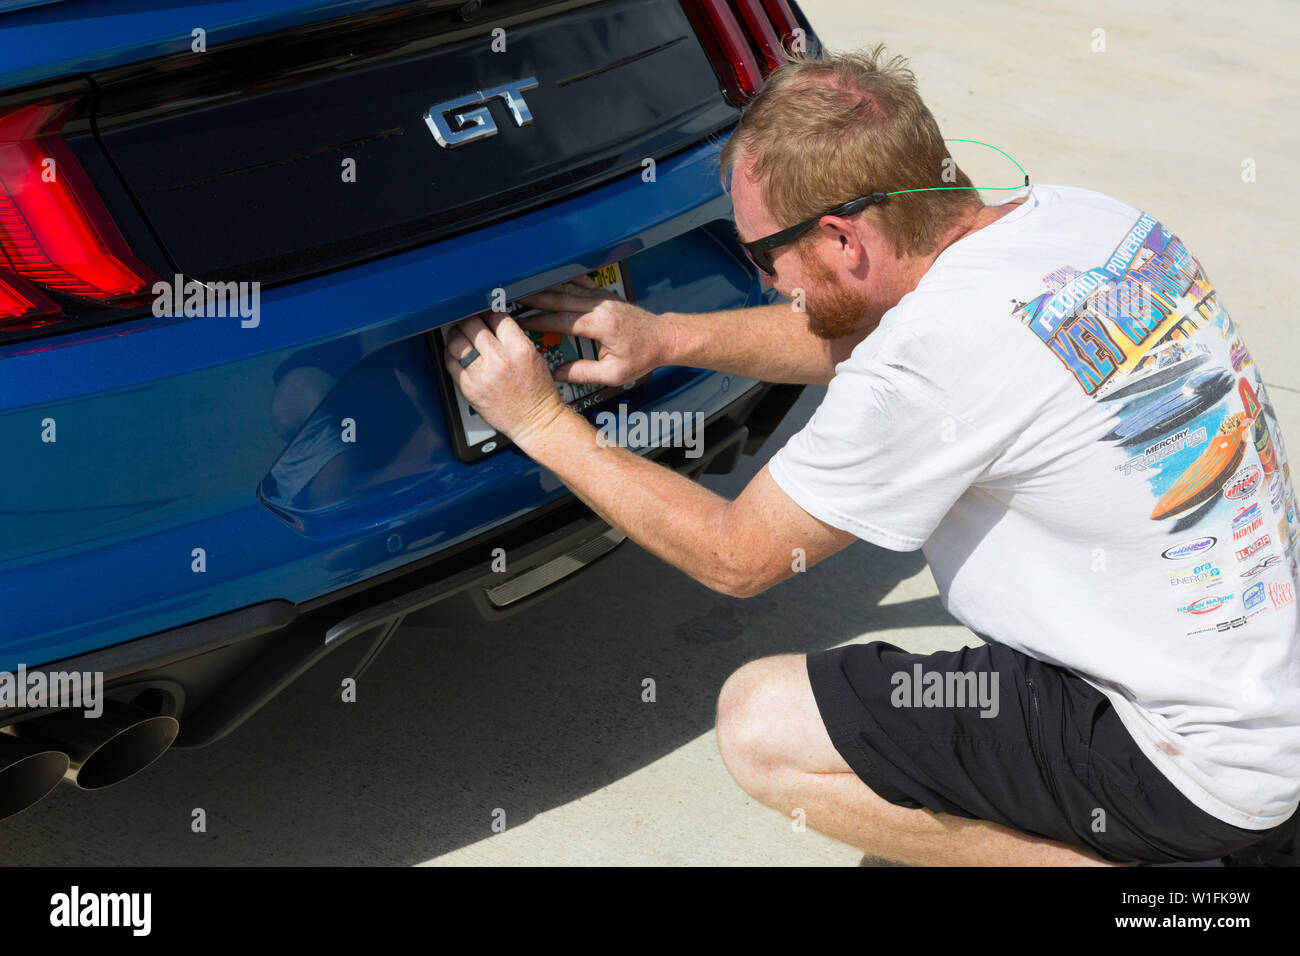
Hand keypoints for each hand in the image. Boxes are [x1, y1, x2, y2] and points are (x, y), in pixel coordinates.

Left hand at [444, 311, 568, 445]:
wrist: (535, 421)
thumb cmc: (537, 392)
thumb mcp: (535, 356)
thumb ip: (513, 337)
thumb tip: (491, 321)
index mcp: (520, 349)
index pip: (496, 316)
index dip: (488, 311)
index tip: (484, 313)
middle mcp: (500, 360)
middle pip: (472, 325)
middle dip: (469, 319)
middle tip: (468, 320)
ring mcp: (482, 375)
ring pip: (457, 342)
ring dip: (456, 334)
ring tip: (459, 334)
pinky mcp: (469, 388)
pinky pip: (451, 363)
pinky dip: (450, 354)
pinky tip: (456, 352)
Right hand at [516, 275, 673, 386]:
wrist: (664, 338)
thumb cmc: (642, 356)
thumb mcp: (613, 373)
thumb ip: (583, 372)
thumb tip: (557, 374)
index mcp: (600, 325)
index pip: (561, 320)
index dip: (538, 321)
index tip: (520, 322)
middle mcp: (600, 306)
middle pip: (560, 298)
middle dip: (534, 298)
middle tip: (511, 298)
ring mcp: (603, 297)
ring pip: (567, 288)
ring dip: (544, 288)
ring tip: (523, 289)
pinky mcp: (605, 295)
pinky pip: (579, 283)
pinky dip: (562, 281)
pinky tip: (548, 279)